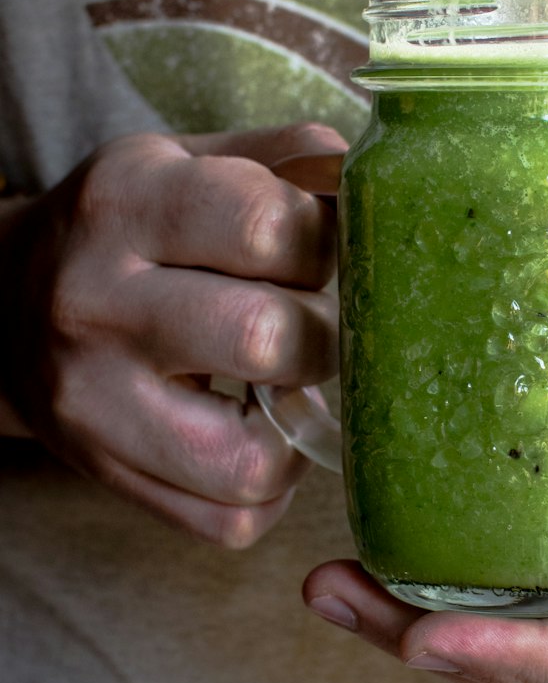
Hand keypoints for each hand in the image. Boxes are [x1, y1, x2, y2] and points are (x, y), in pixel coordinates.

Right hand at [0, 123, 344, 545]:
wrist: (3, 307)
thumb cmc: (130, 231)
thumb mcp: (187, 162)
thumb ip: (285, 160)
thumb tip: (375, 186)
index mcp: (125, 202)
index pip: (268, 225)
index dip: (330, 241)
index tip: (329, 249)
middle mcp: (95, 302)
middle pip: (265, 337)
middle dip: (326, 334)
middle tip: (317, 322)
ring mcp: (93, 403)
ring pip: (251, 459)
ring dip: (301, 425)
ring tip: (291, 383)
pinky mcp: (108, 476)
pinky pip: (232, 521)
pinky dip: (272, 487)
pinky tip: (263, 433)